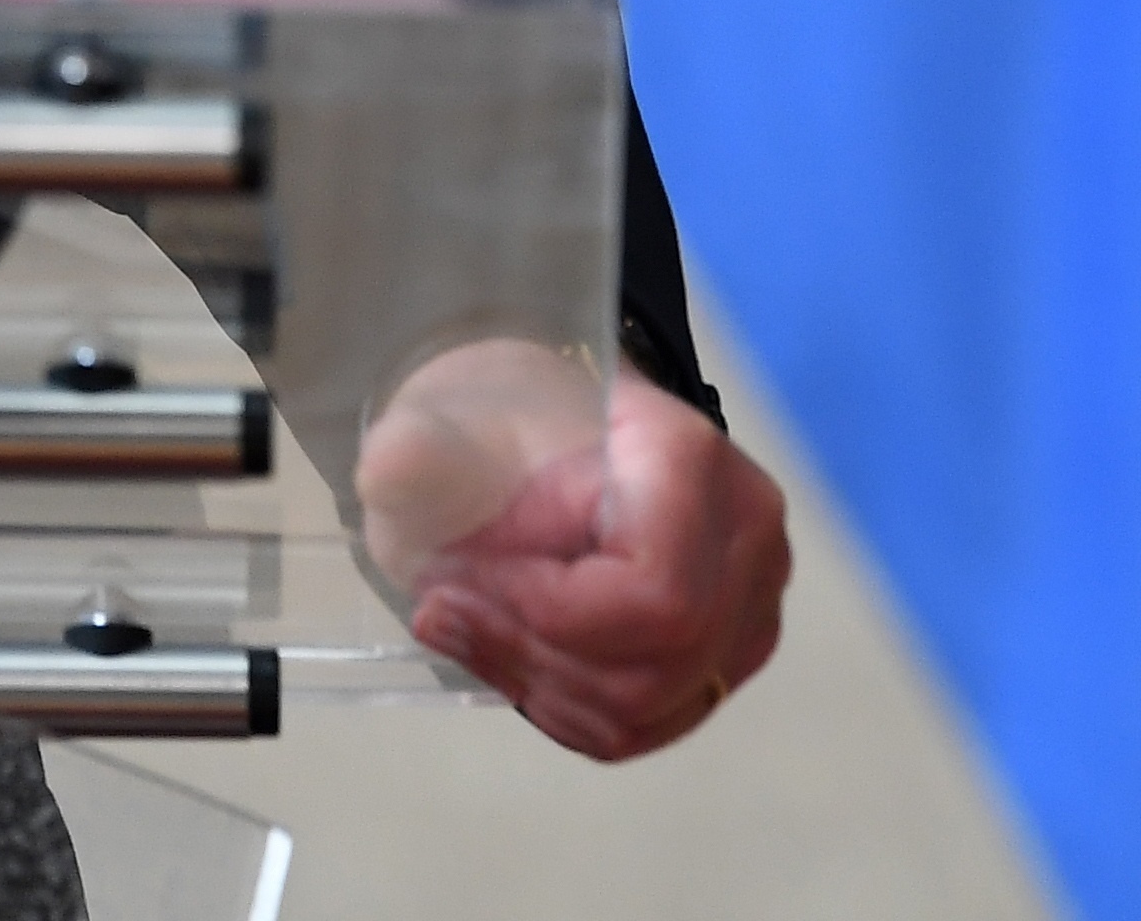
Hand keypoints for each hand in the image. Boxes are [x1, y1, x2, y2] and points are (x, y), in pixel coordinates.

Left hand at [357, 347, 790, 758]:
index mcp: (693, 461)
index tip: (448, 579)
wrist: (549, 429)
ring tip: (461, 627)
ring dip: (534, 680)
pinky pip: (645, 726)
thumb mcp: (451, 414)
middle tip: (438, 611)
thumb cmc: (505, 416)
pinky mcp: (723, 659)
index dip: (543, 610)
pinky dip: (561, 705)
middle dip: (528, 650)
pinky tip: (506, 653)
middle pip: (654, 661)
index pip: (652, 592)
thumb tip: (393, 467)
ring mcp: (748, 609)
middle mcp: (746, 541)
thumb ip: (422, 444)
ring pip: (647, 705)